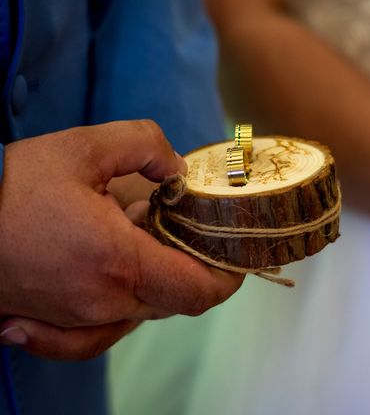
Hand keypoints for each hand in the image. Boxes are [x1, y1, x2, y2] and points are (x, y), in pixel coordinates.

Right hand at [0, 120, 243, 358]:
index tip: (237, 256)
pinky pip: (100, 331)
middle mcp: (102, 302)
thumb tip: (175, 169)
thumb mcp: (84, 148)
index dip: (228, 277)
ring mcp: (75, 319)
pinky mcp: (51, 324)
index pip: (199, 291)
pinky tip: (107, 275)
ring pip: (142, 311)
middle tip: (180, 225)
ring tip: (138, 234)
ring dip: (154, 279)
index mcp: (119, 263)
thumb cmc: (6, 188)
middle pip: (174, 300)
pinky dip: (118, 306)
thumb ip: (144, 146)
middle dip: (189, 266)